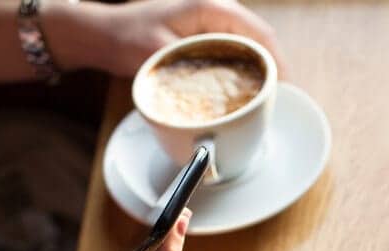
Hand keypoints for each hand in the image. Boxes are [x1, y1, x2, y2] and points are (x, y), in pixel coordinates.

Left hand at [44, 0, 284, 77]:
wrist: (103, 34)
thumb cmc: (127, 40)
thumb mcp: (163, 58)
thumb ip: (195, 71)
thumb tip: (226, 93)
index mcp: (211, 7)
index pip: (261, 35)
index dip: (279, 65)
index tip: (285, 92)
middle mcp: (216, 8)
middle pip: (260, 40)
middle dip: (273, 70)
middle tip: (277, 103)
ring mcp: (211, 18)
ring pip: (249, 45)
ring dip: (258, 71)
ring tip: (264, 99)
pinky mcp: (205, 31)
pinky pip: (234, 49)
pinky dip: (243, 68)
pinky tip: (243, 90)